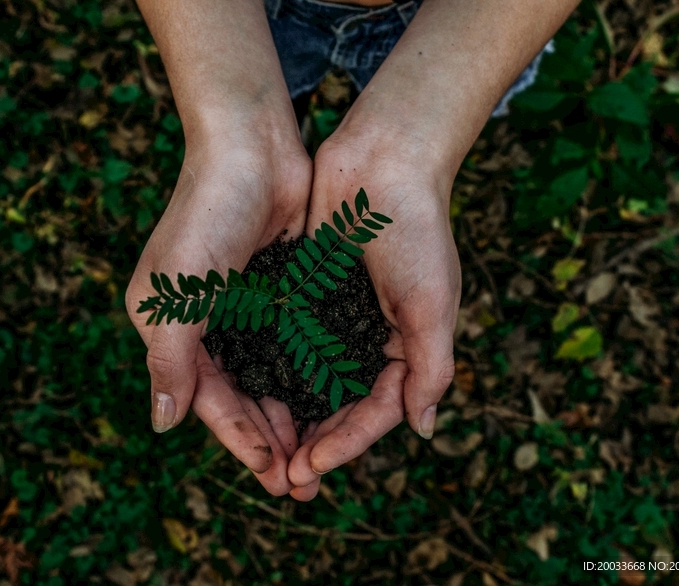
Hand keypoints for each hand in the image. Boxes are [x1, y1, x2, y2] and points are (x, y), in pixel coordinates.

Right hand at [126, 132, 310, 495]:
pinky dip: (309, 376)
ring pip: (270, 377)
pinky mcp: (278, 290)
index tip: (273, 476)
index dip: (240, 440)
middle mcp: (205, 323)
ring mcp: (244, 307)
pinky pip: (293, 346)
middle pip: (240, 396)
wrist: (252, 146)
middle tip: (302, 483)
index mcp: (170, 327)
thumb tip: (163, 425)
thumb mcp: (178, 293)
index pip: (208, 399)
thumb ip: (170, 361)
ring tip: (320, 455)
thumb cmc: (207, 214)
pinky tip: (332, 403)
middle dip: (269, 439)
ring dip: (292, 416)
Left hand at [286, 132, 460, 499]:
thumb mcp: (432, 303)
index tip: (310, 467)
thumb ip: (430, 368)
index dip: (345, 444)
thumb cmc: (416, 230)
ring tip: (262, 451)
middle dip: (313, 443)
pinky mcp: (305, 293)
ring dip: (288, 417)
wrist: (384, 159)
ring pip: (307, 381)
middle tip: (282, 479)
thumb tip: (423, 430)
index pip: (375, 411)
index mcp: (405, 347)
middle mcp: (368, 338)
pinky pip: (286, 341)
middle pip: (338, 406)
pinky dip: (270, 370)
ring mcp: (335, 317)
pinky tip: (246, 393)